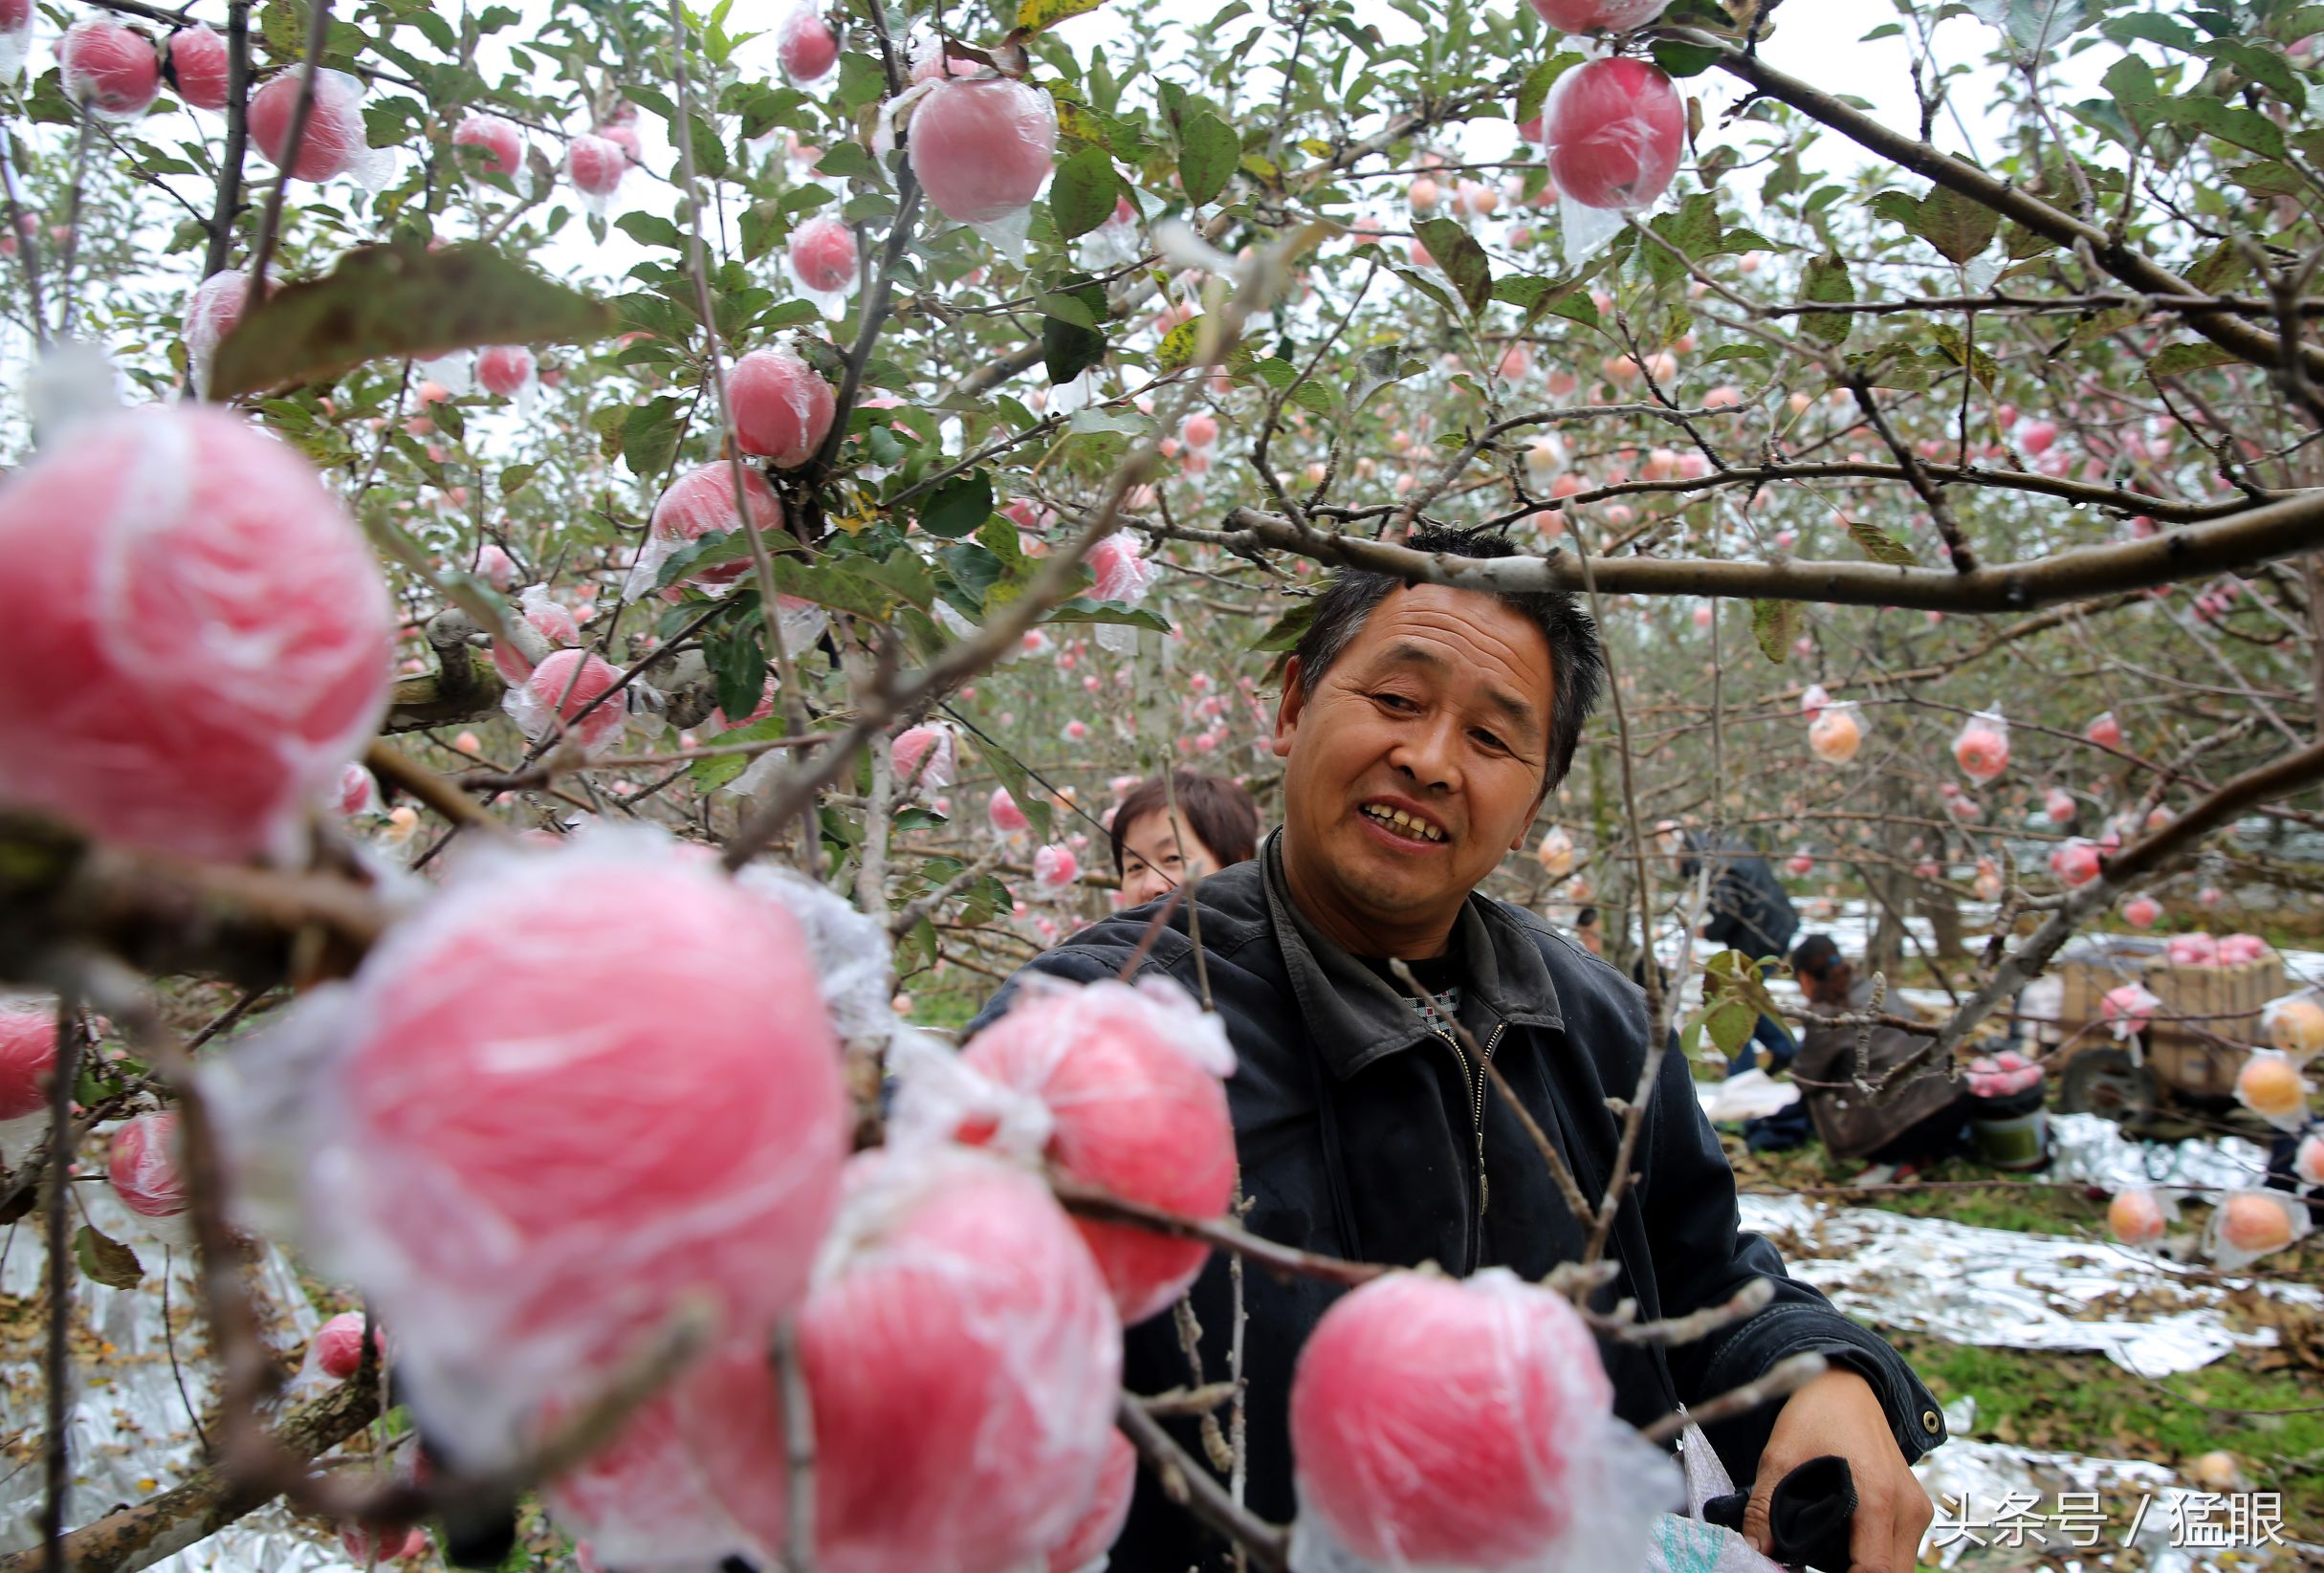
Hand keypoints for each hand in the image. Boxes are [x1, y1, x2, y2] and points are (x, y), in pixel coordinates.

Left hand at [1745, 1367, 1932, 1572]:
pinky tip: (1845, 1545)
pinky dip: (1877, 1555)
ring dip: (1869, 1568)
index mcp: (1877, 1496)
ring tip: (1826, 1556)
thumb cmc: (1815, 1415)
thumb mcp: (1779, 1457)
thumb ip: (1764, 1509)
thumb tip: (1753, 1551)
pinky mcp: (1916, 1506)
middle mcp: (1907, 1506)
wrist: (1847, 1385)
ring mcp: (1916, 1507)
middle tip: (1815, 1568)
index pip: (1875, 1569)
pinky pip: (1902, 1548)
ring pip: (1899, 1565)